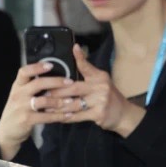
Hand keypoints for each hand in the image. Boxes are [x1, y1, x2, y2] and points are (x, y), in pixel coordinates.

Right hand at [0, 59, 94, 157]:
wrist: (7, 130)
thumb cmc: (18, 109)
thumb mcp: (20, 94)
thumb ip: (32, 85)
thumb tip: (52, 74)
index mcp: (18, 86)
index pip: (24, 72)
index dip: (37, 67)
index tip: (51, 65)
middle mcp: (19, 94)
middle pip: (37, 83)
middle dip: (56, 81)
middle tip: (70, 82)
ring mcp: (22, 107)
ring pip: (43, 101)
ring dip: (59, 100)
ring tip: (71, 100)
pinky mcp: (26, 119)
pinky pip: (45, 117)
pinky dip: (58, 116)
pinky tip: (68, 115)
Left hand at [28, 48, 145, 137]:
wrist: (123, 114)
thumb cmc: (107, 96)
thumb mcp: (100, 80)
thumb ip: (87, 70)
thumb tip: (75, 50)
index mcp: (99, 77)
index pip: (86, 66)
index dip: (79, 58)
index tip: (72, 48)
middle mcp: (101, 87)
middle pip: (73, 88)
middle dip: (56, 92)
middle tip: (42, 93)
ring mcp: (100, 101)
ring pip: (73, 104)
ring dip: (58, 107)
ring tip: (45, 107)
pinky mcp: (98, 114)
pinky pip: (77, 116)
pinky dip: (65, 117)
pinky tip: (56, 117)